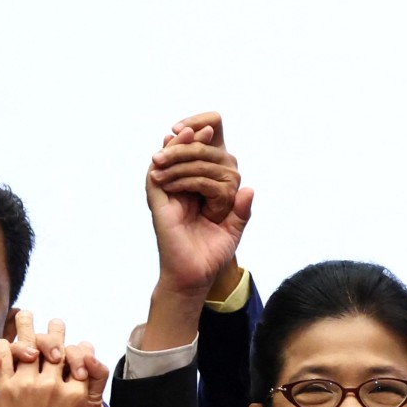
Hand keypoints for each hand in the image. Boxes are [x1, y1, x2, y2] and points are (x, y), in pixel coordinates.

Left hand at [0, 311, 113, 406]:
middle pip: (57, 348)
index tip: (79, 346)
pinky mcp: (4, 388)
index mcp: (78, 396)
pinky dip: (4, 348)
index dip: (81, 350)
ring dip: (27, 328)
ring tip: (26, 315)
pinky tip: (6, 344)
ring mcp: (27, 385)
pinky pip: (3, 357)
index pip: (82, 360)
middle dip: (56, 332)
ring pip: (28, 346)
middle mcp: (54, 386)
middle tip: (56, 323)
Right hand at [143, 112, 253, 350]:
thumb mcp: (232, 231)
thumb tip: (250, 189)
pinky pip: (157, 178)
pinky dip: (164, 162)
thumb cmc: (211, 254)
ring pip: (169, 163)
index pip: (201, 166)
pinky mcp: (158, 204)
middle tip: (204, 130)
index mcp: (199, 195)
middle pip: (184, 160)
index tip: (215, 134)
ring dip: (180, 147)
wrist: (195, 276)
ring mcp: (168, 197)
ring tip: (190, 131)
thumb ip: (241, 211)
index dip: (205, 149)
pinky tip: (172, 149)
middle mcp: (181, 192)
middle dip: (194, 143)